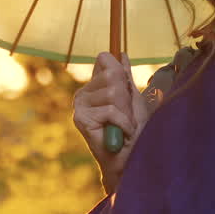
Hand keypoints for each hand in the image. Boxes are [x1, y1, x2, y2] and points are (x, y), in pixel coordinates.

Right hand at [72, 52, 161, 193]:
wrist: (128, 160)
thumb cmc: (134, 131)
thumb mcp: (133, 98)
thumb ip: (125, 77)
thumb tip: (121, 53)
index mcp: (95, 86)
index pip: (105, 60)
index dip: (121, 72)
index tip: (127, 91)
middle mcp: (84, 93)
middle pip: (112, 75)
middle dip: (127, 97)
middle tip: (126, 116)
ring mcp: (80, 105)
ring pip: (113, 93)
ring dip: (126, 112)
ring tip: (123, 126)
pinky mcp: (80, 119)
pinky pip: (110, 110)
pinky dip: (123, 123)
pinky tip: (120, 133)